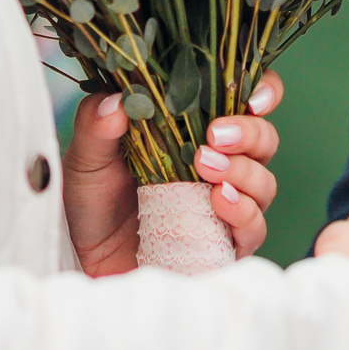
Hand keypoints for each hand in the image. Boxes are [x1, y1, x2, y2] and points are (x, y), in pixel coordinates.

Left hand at [65, 72, 287, 273]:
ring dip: (244, 173)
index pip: (245, 101)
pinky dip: (244, 213)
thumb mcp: (86, 156)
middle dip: (250, 133)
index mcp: (196, 130)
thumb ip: (97, 125)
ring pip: (265, 183)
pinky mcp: (223, 244)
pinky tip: (219, 202)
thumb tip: (117, 101)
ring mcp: (225, 205)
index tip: (253, 97)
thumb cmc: (90, 200)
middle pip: (265, 140)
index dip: (262, 91)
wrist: (84, 258)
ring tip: (207, 169)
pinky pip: (254, 229)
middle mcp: (220, 164)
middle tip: (215, 136)